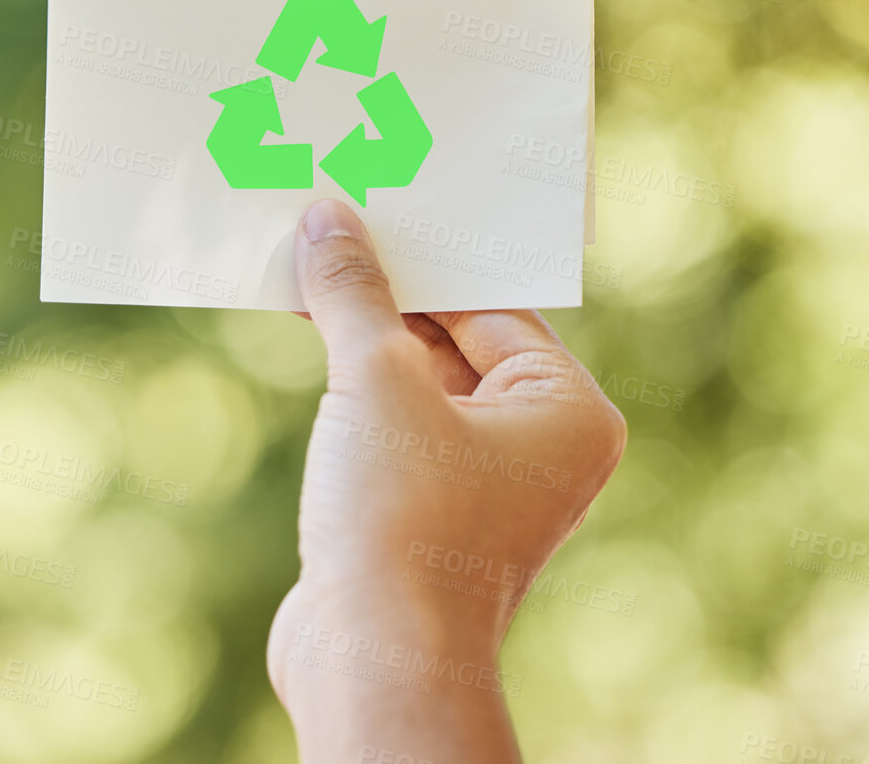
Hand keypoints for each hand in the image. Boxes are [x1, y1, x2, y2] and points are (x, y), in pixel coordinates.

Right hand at [268, 199, 625, 763]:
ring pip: (416, 383)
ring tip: (301, 278)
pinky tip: (305, 347)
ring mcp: (484, 484)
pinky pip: (392, 425)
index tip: (360, 210)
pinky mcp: (428, 512)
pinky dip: (351, 390)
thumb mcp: (376, 381)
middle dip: (384, 295)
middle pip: (454, 337)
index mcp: (567, 409)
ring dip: (360, 339)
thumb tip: (330, 221)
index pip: (489, 302)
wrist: (375, 659)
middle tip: (321, 233)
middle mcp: (540, 446)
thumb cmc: (401, 521)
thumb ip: (355, 294)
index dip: (420, 257)